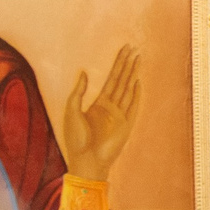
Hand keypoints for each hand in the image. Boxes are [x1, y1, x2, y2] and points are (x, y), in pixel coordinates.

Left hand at [63, 43, 144, 182]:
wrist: (85, 160)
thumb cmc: (76, 139)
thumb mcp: (71, 111)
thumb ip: (78, 92)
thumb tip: (85, 73)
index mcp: (98, 103)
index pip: (111, 79)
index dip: (117, 64)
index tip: (123, 50)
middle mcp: (111, 107)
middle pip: (122, 80)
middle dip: (127, 64)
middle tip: (133, 48)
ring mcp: (120, 115)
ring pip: (128, 89)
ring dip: (133, 74)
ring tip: (138, 59)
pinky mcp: (126, 125)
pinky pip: (133, 106)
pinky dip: (136, 94)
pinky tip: (138, 82)